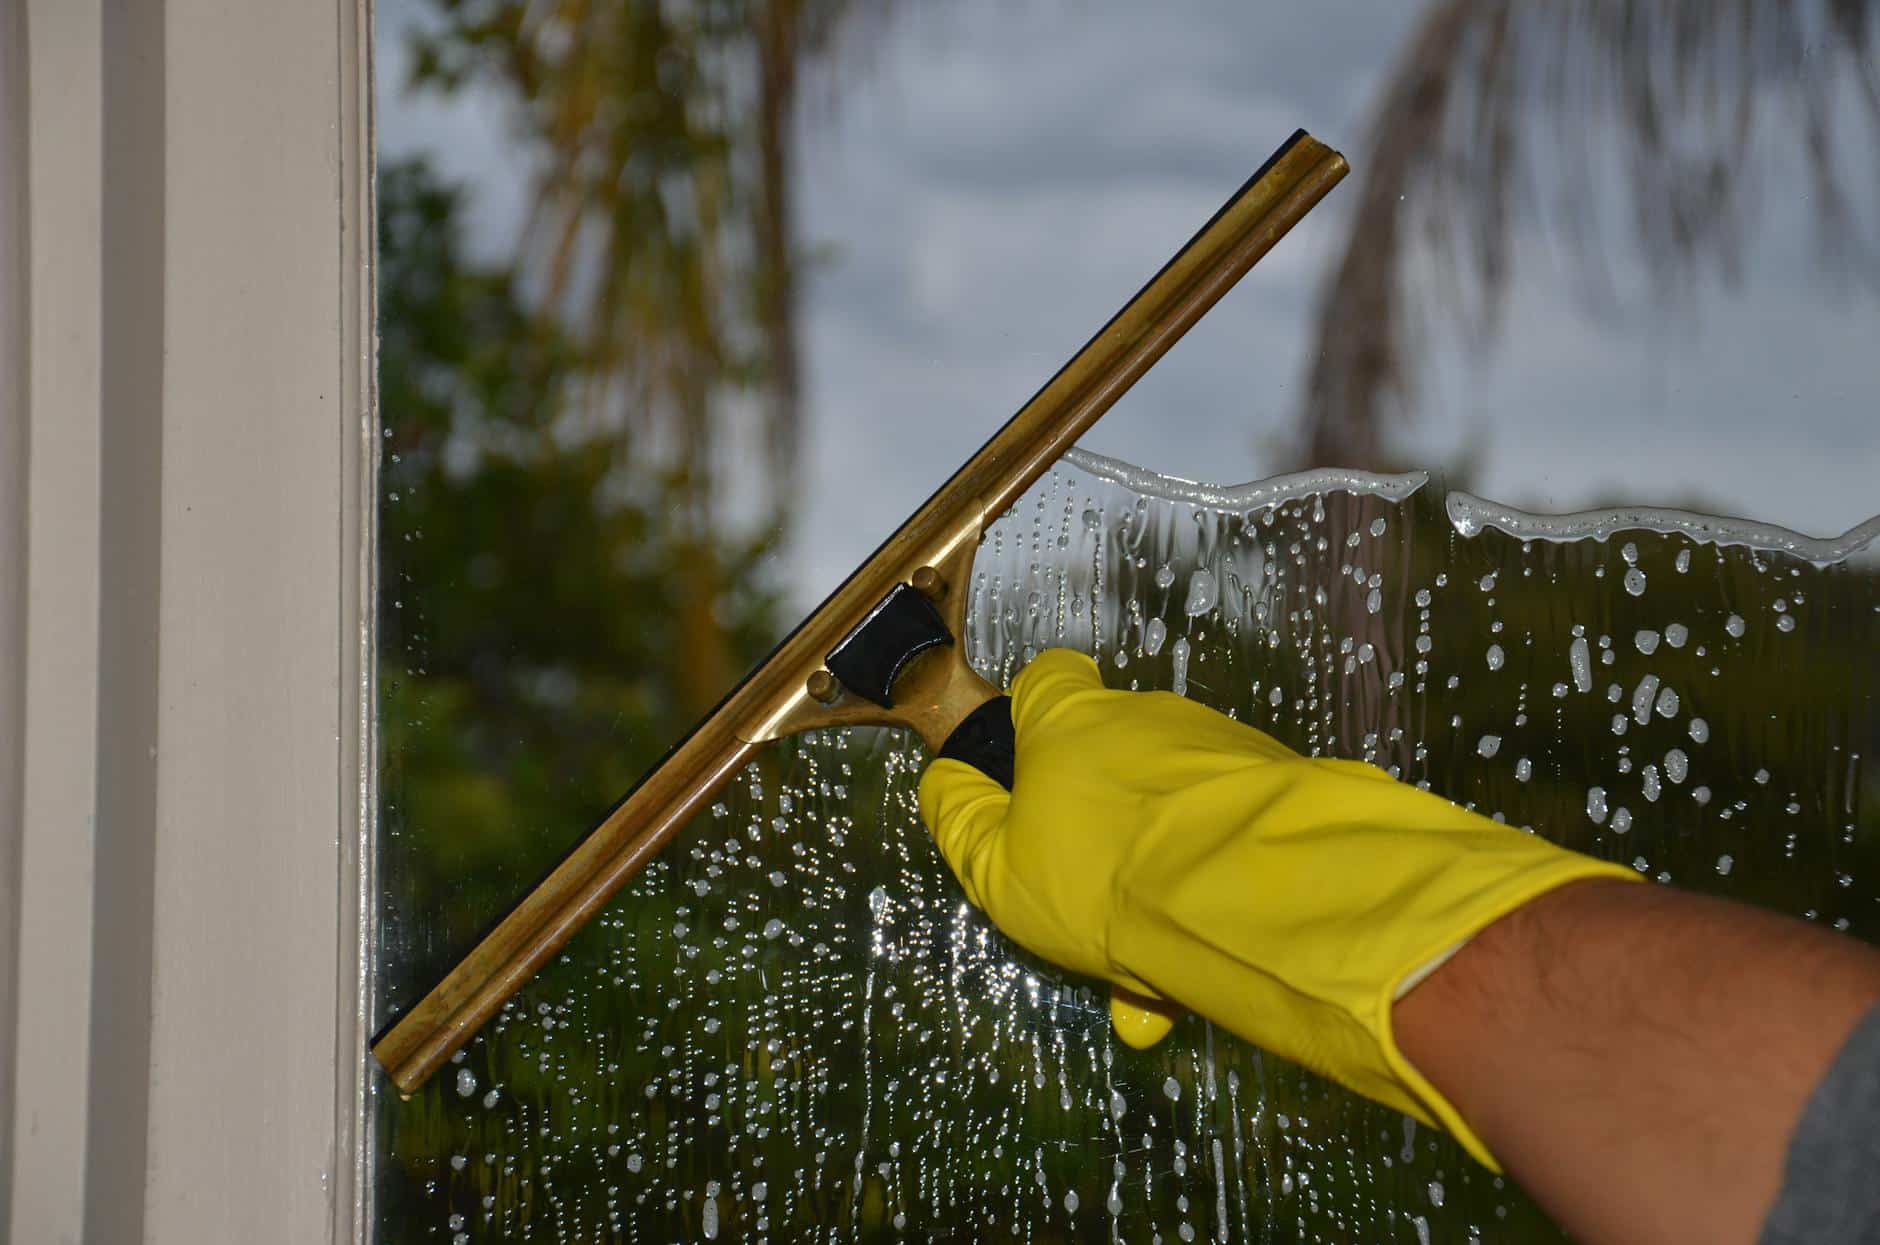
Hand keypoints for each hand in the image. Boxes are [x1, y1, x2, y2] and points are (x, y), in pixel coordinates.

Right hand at [918, 648, 1636, 1168]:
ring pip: (1176, 811)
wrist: (1250, 892)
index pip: (1049, 676)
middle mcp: (1150, 718)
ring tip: (1155, 968)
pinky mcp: (1283, 790)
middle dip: (1106, 827)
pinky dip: (1213, 892)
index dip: (1036, 714)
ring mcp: (1225, 750)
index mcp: (1073, 721)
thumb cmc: (1101, 875)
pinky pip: (1230, 841)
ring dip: (1162, 873)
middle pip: (1117, 756)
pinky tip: (1203, 966)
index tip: (1031, 768)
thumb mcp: (997, 868)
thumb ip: (963, 822)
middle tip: (1095, 910)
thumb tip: (944, 782)